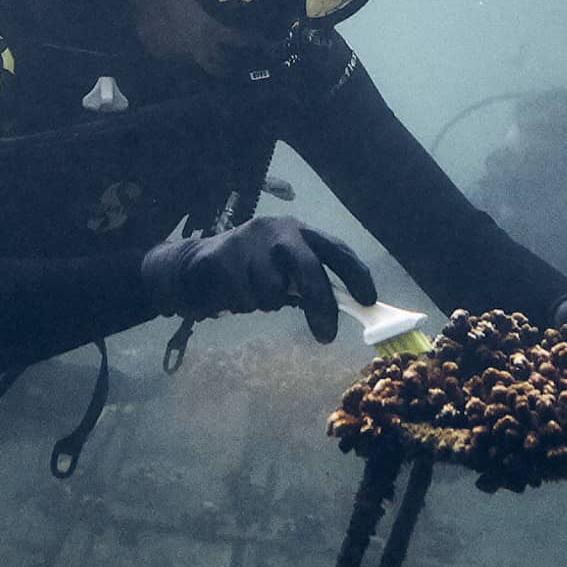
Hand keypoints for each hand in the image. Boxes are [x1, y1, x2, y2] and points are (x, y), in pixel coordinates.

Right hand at [141, 217, 378, 343]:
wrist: (197, 263)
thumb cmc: (252, 268)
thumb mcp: (284, 265)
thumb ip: (311, 280)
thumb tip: (348, 306)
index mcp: (299, 230)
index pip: (336, 249)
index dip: (356, 274)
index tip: (369, 301)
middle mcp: (278, 231)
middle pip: (310, 271)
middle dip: (321, 307)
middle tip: (327, 336)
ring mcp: (250, 243)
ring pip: (274, 293)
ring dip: (267, 304)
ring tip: (254, 294)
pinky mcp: (225, 259)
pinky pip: (247, 300)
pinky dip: (244, 305)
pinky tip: (234, 292)